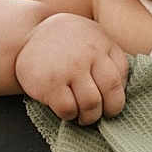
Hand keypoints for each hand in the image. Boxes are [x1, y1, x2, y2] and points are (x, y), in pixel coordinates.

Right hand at [14, 13, 128, 123]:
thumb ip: (110, 58)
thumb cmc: (67, 42)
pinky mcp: (49, 83)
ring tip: (83, 115)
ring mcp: (68, 69)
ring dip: (88, 116)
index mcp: (102, 44)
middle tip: (100, 114)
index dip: (117, 97)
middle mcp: (87, 55)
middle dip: (107, 111)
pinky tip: (66, 110)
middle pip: (109, 94)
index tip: (110, 103)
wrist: (28, 35)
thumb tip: (124, 89)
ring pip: (90, 105)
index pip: (119, 78)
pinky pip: (68, 109)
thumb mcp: (93, 38)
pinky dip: (69, 115)